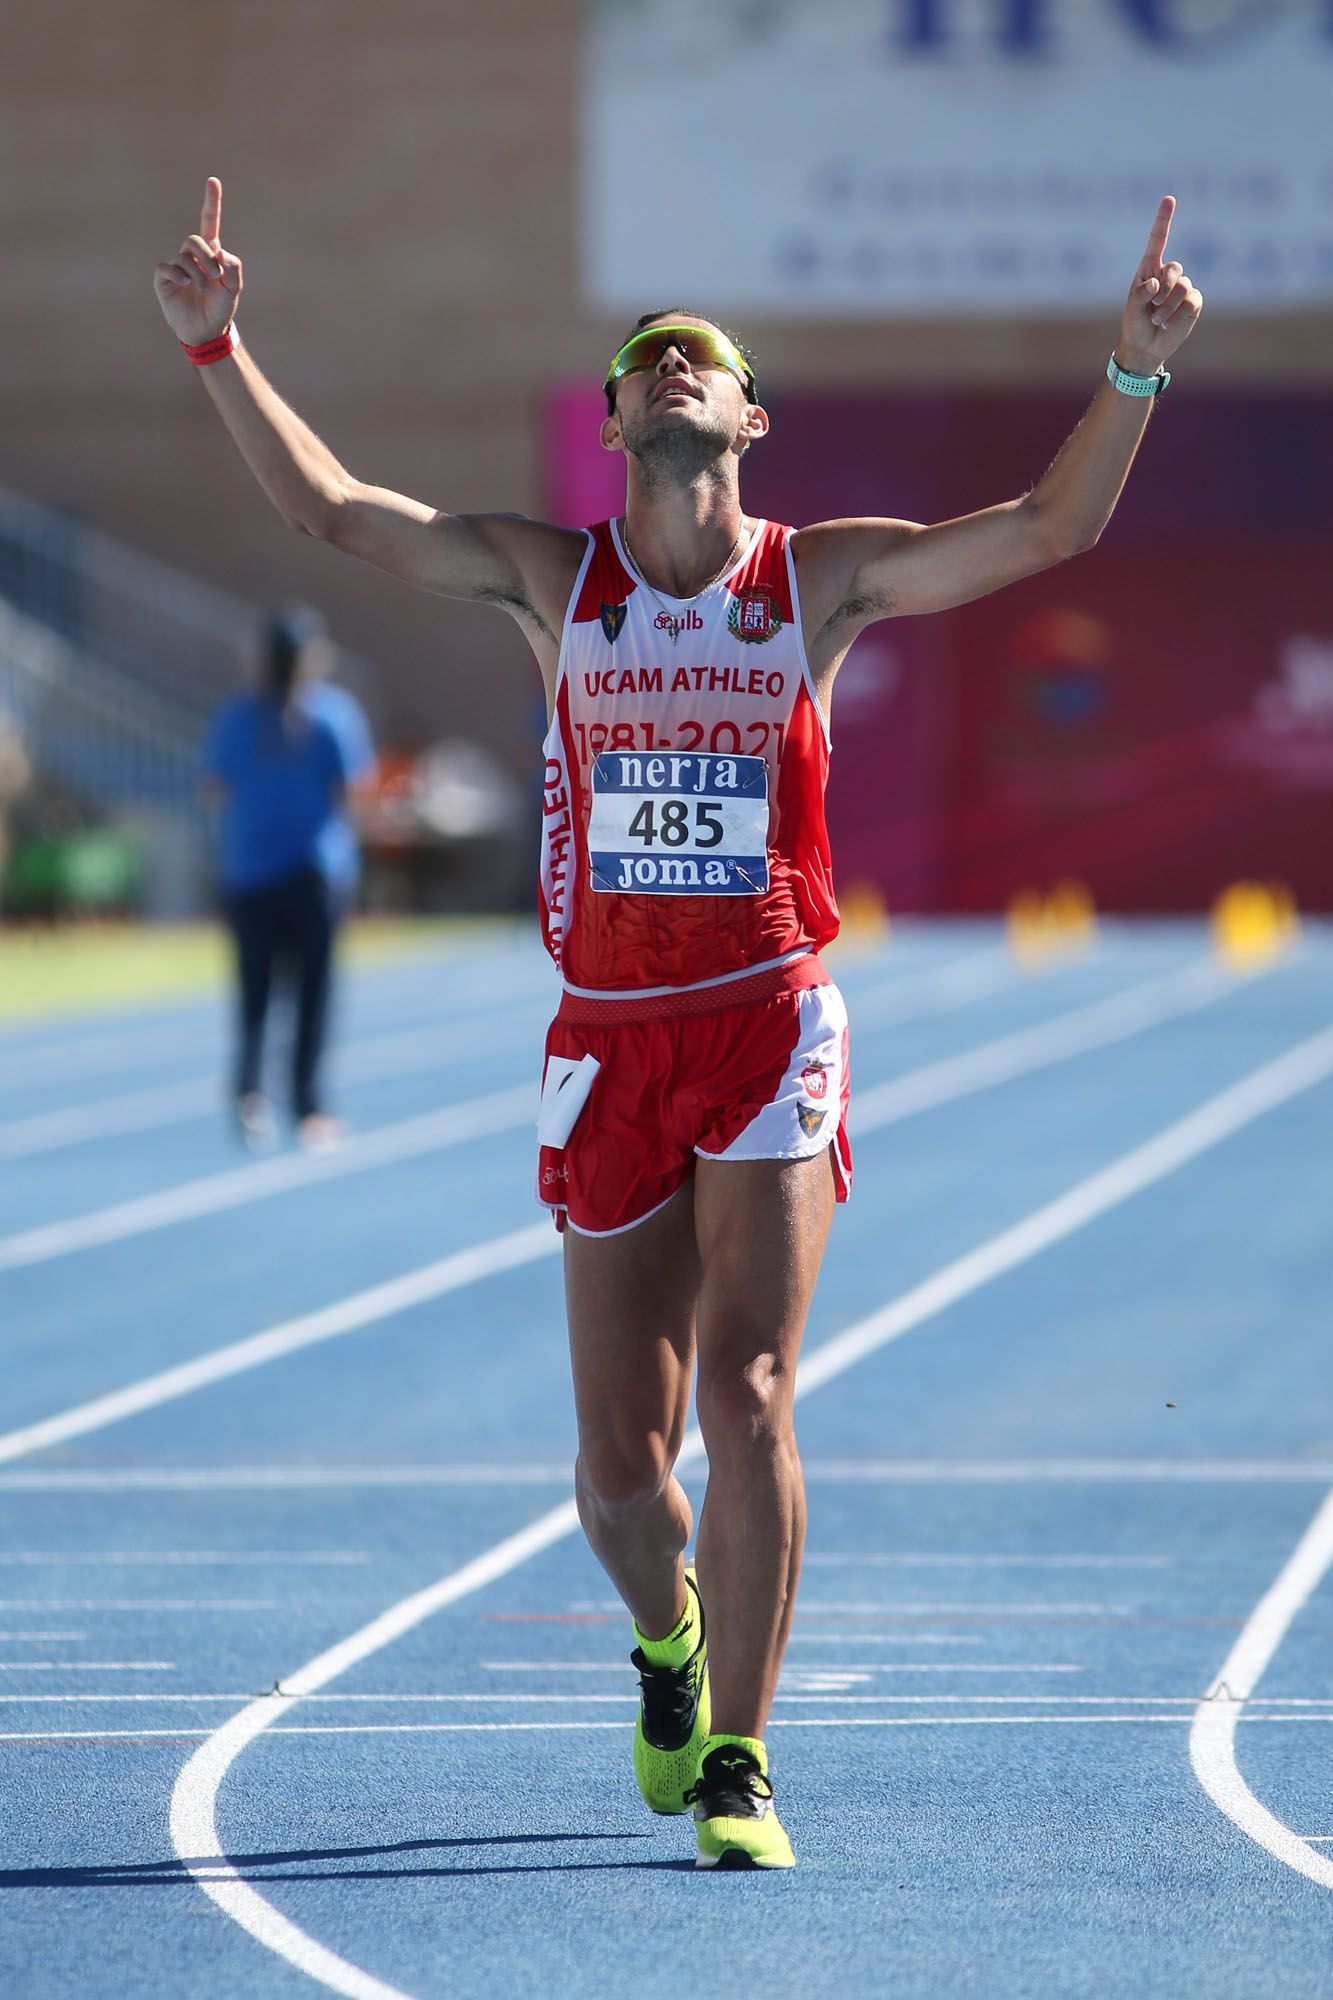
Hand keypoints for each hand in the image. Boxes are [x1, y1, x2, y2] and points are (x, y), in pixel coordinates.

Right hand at [153, 177, 242, 344]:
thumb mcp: (233, 288)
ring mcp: (177, 266)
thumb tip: (220, 252)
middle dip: (206, 255)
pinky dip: (178, 274)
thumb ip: (233, 268)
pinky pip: (167, 267)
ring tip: (205, 289)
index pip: (209, 222)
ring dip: (197, 273)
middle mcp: (192, 256)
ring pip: (184, 256)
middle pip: (194, 239)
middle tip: (215, 276)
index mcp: (210, 254)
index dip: (211, 202)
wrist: (206, 331)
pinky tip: (185, 284)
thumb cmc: (220, 309)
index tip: (213, 181)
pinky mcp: (164, 279)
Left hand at [1115, 196, 1201, 375]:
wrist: (1146, 347)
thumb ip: (1141, 293)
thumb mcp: (1132, 308)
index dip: (1164, 220)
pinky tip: (1168, 324)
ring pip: (1182, 287)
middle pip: (1174, 268)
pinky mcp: (1193, 302)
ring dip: (1167, 307)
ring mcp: (1183, 287)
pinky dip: (1177, 315)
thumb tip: (1156, 282)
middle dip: (1163, 289)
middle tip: (1152, 307)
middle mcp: (1168, 274)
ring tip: (1157, 319)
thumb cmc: (1135, 323)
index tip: (1169, 199)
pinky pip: (1191, 301)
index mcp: (1150, 269)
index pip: (1158, 240)